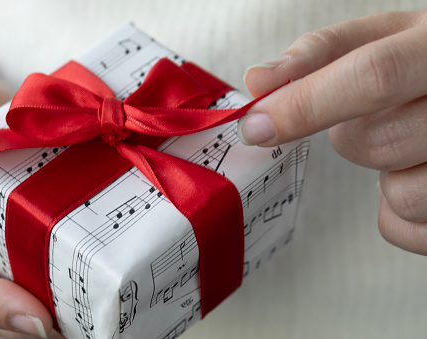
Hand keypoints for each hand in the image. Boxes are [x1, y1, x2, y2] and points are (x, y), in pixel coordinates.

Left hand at [239, 10, 426, 254]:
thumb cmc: (422, 62)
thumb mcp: (384, 37)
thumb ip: (319, 54)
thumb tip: (258, 81)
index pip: (374, 78)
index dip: (305, 106)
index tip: (256, 126)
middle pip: (376, 144)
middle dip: (350, 139)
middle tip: (376, 118)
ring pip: (402, 196)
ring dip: (386, 177)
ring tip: (410, 144)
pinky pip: (410, 229)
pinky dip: (399, 211)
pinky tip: (418, 174)